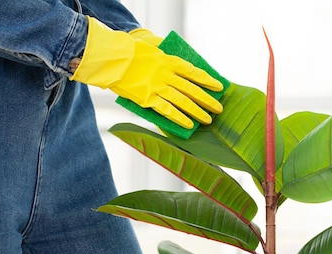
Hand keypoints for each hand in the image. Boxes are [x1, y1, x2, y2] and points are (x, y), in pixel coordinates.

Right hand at [71, 17, 222, 128]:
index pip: (193, 72)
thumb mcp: (152, 51)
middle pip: (192, 88)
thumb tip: (183, 74)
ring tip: (208, 120)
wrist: (111, 57)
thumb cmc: (130, 54)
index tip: (220, 87)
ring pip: (183, 101)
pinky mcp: (147, 98)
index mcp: (168, 60)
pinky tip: (189, 125)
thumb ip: (167, 62)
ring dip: (197, 111)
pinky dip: (179, 118)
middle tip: (219, 108)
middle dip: (207, 99)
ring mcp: (157, 86)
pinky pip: (167, 110)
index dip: (208, 81)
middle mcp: (166, 74)